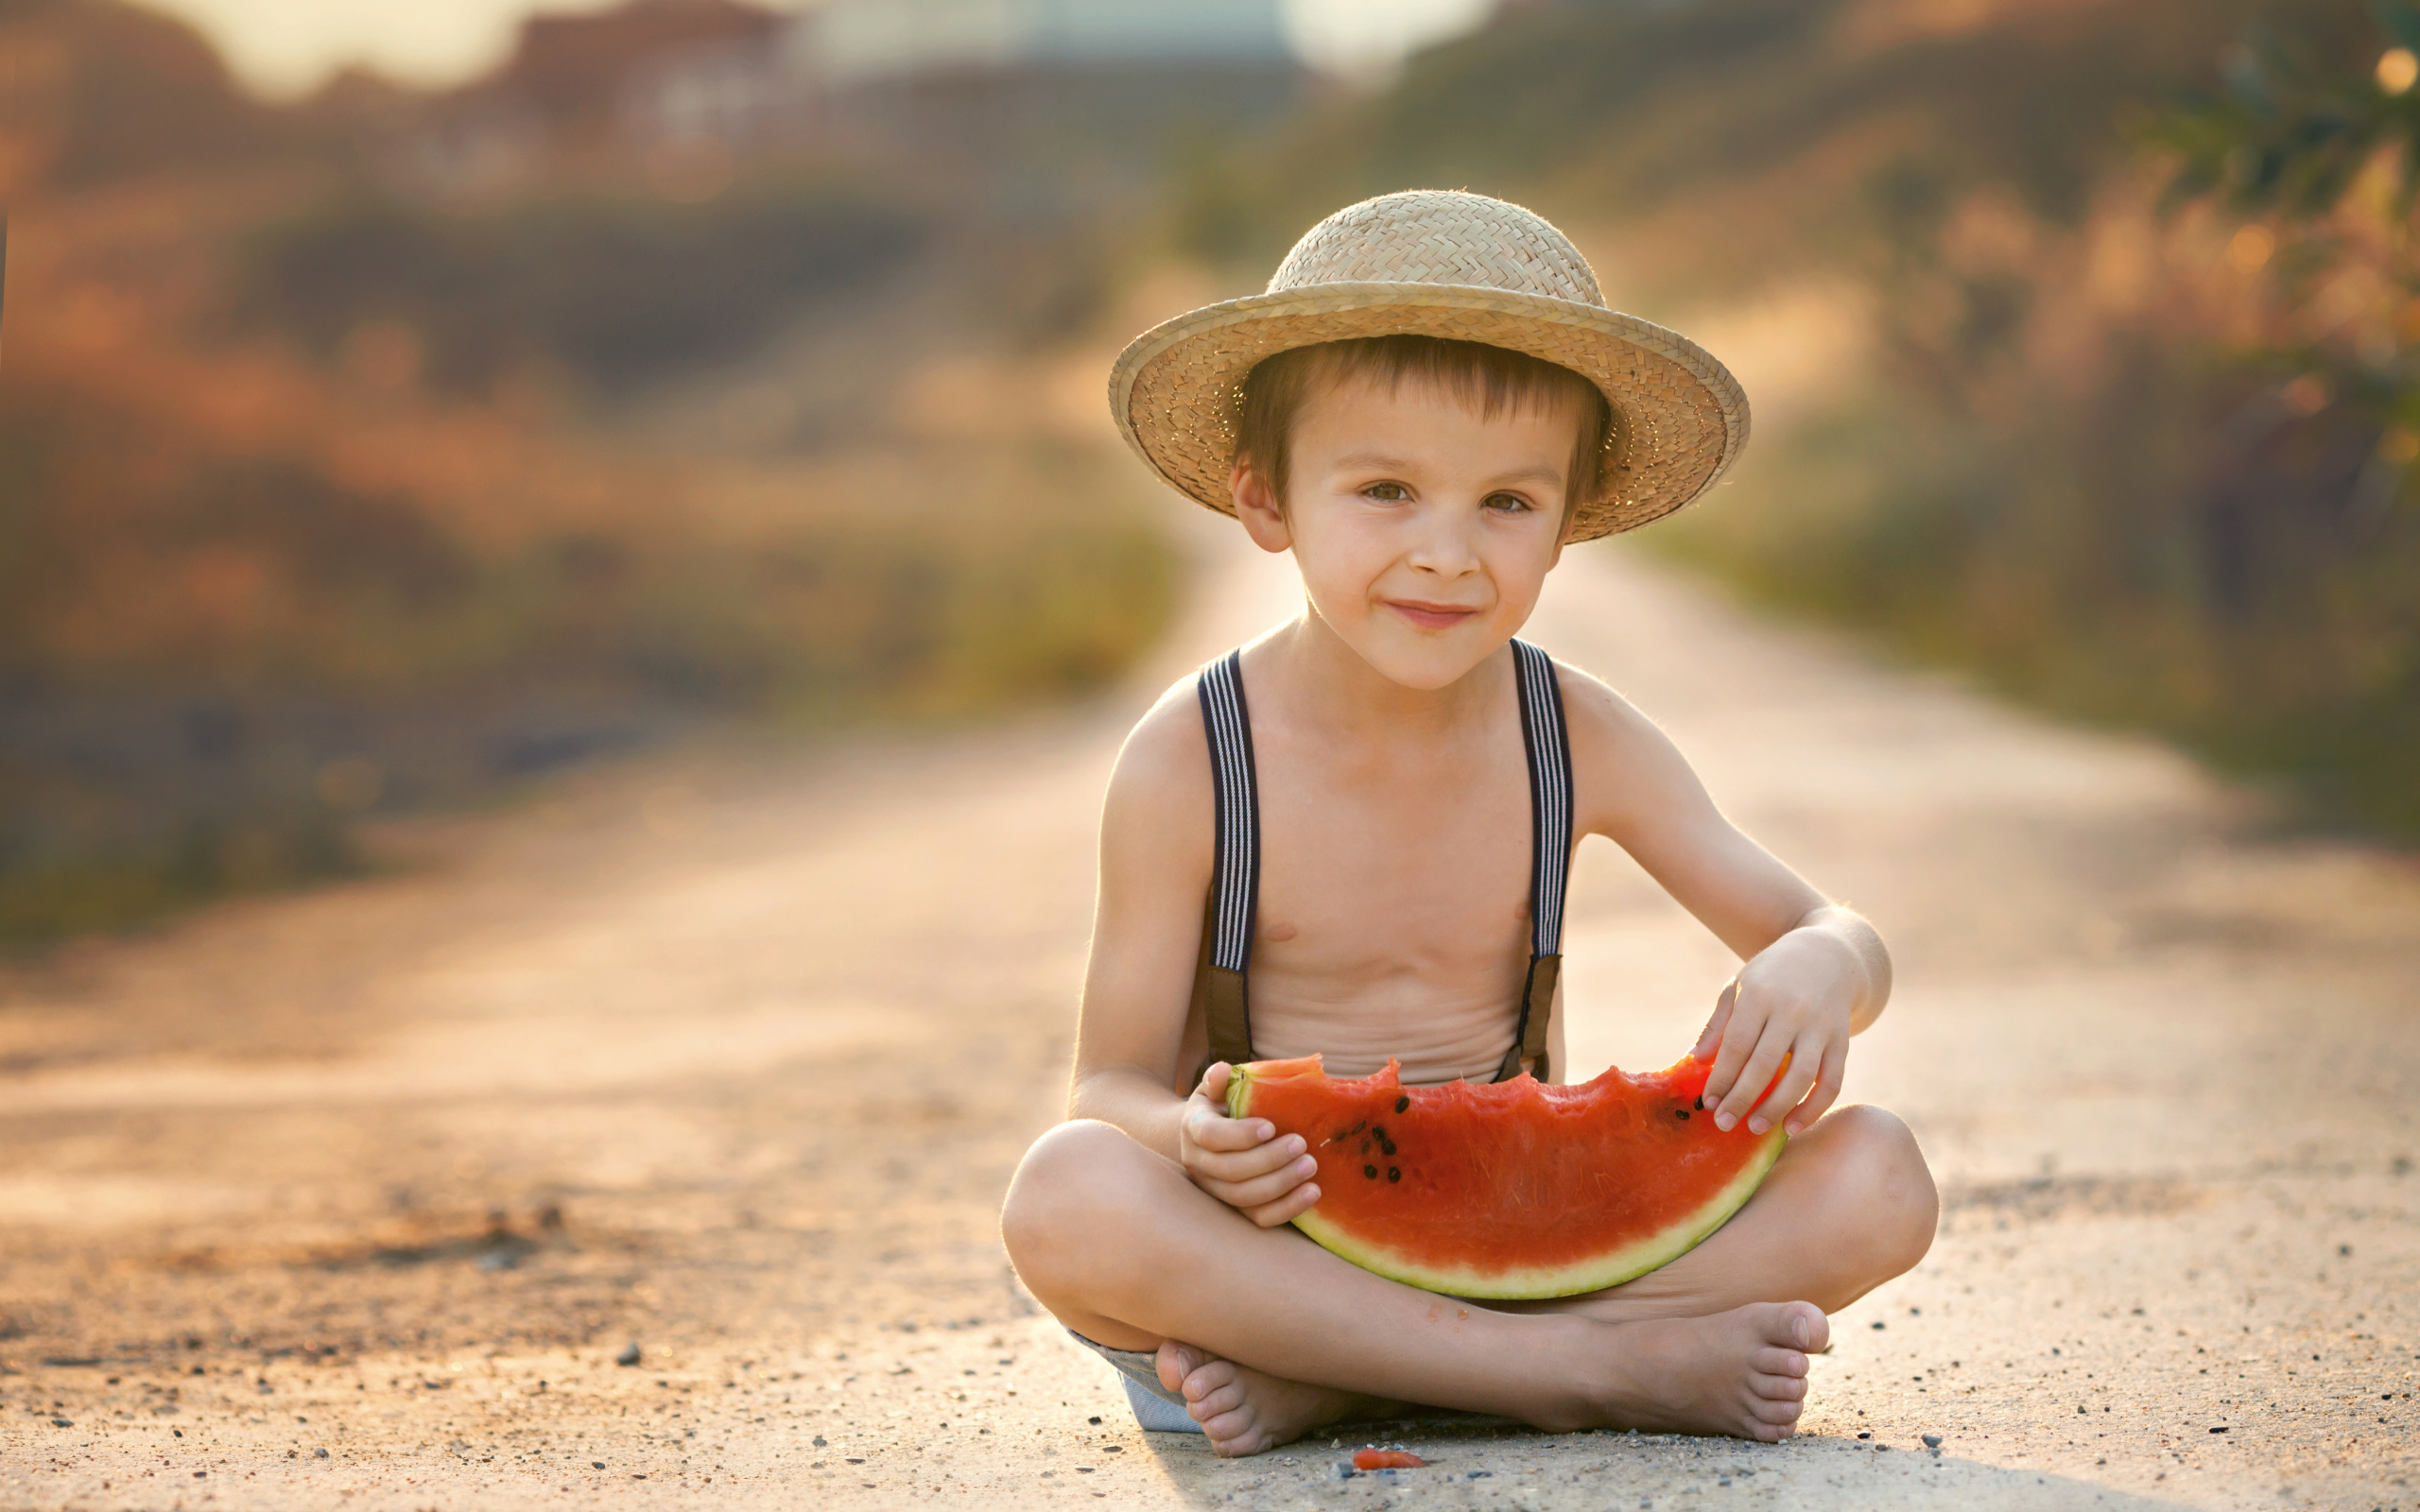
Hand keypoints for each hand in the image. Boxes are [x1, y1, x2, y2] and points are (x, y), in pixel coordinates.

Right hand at [1179, 1063, 1320, 1226]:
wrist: (1207, 1138)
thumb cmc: (1221, 1107)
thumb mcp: (1215, 1089)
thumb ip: (1219, 1079)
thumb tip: (1224, 1071)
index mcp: (1194, 1128)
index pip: (1210, 1136)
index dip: (1240, 1135)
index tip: (1270, 1127)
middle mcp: (1198, 1164)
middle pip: (1230, 1170)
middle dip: (1269, 1160)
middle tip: (1302, 1144)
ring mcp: (1215, 1190)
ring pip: (1244, 1197)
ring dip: (1281, 1184)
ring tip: (1310, 1166)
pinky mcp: (1234, 1208)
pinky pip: (1258, 1218)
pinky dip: (1286, 1209)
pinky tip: (1312, 1193)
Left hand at [1691, 929, 1856, 1137]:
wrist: (1828, 956)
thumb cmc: (1772, 976)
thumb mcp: (1740, 987)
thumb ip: (1719, 1023)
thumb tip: (1695, 1059)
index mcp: (1760, 995)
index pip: (1737, 1045)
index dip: (1721, 1077)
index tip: (1708, 1102)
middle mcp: (1792, 1010)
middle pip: (1765, 1064)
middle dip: (1742, 1098)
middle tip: (1724, 1124)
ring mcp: (1820, 1027)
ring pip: (1801, 1076)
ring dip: (1777, 1107)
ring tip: (1755, 1128)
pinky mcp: (1842, 1040)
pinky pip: (1831, 1080)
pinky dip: (1814, 1107)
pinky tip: (1793, 1125)